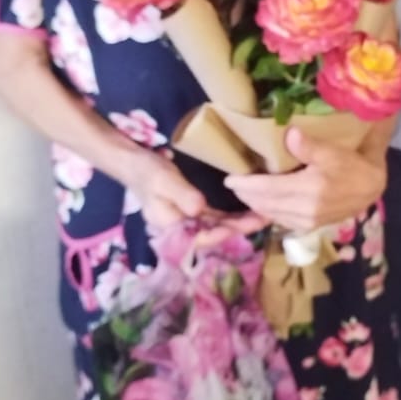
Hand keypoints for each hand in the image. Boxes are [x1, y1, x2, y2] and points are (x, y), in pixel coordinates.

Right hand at [123, 147, 265, 237]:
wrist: (134, 162)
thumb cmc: (147, 172)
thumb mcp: (163, 181)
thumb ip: (182, 195)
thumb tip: (200, 208)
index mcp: (172, 227)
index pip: (201, 237)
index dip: (224, 233)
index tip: (244, 226)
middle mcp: (182, 228)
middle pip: (215, 233)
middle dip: (240, 228)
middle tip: (266, 218)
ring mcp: (188, 220)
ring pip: (218, 225)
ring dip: (240, 221)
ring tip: (265, 214)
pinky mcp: (194, 210)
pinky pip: (216, 216)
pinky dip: (233, 214)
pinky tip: (250, 209)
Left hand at [223, 128, 386, 231]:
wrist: (371, 187)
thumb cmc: (351, 165)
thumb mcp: (332, 151)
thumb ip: (308, 145)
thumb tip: (289, 133)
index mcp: (309, 190)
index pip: (267, 189)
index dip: (246, 184)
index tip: (229, 178)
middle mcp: (306, 210)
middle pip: (265, 204)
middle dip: (246, 195)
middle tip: (233, 183)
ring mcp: (307, 221)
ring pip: (271, 214)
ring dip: (255, 204)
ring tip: (244, 192)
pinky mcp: (310, 226)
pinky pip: (281, 220)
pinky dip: (268, 212)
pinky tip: (262, 203)